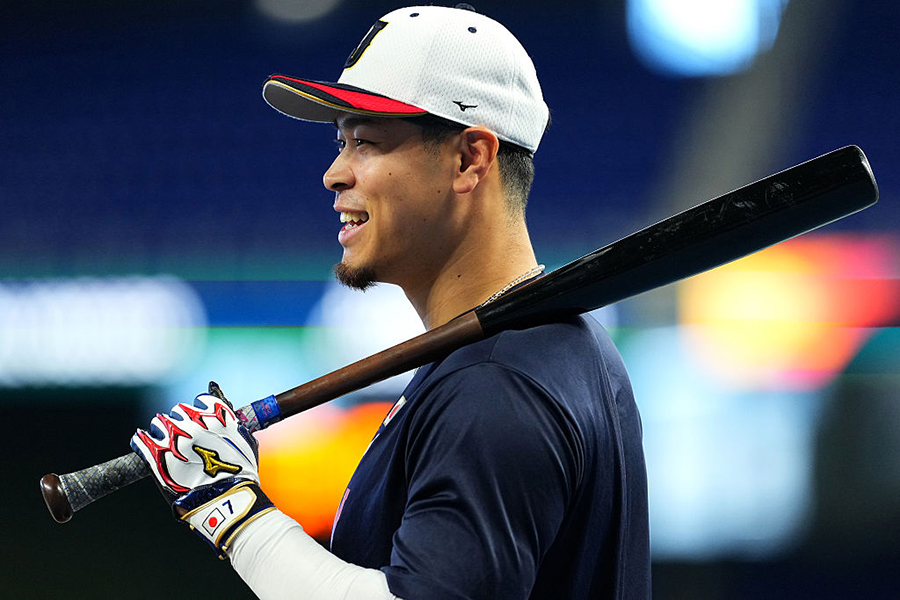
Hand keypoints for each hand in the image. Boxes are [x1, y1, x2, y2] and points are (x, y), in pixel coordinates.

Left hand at [130, 382, 273, 557]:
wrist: (225, 499)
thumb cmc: (240, 474)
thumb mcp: (245, 443)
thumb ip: (233, 423)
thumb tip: (227, 413)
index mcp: (215, 416)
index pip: (201, 402)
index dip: (199, 412)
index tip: (199, 422)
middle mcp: (193, 422)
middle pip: (178, 411)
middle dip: (180, 422)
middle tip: (182, 437)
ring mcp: (173, 438)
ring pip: (158, 423)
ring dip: (161, 431)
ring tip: (165, 445)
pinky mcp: (155, 455)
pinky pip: (140, 440)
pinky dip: (140, 441)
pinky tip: (142, 443)